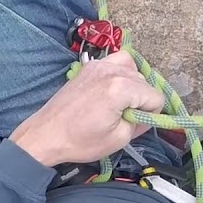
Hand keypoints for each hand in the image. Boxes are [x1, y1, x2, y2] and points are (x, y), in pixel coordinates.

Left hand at [9, 51, 164, 166]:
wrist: (47, 134)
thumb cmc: (80, 141)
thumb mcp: (119, 139)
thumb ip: (142, 123)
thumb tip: (150, 115)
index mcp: (120, 88)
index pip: (156, 96)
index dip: (152, 113)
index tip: (137, 123)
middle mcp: (111, 70)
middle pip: (145, 82)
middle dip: (141, 100)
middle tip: (124, 117)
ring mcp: (99, 64)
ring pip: (134, 70)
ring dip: (133, 86)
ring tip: (118, 103)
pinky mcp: (89, 66)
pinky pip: (117, 61)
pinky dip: (121, 72)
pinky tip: (113, 88)